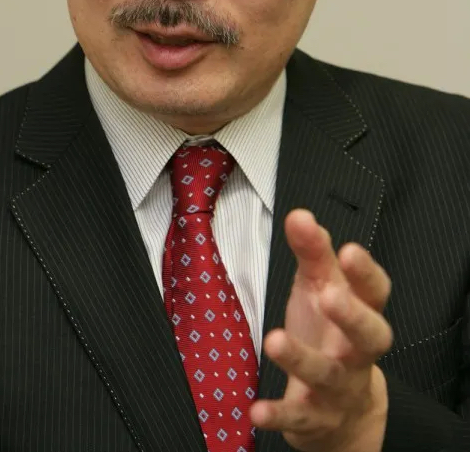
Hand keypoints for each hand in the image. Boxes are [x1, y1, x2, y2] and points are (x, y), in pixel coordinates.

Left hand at [251, 209, 392, 451]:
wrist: (341, 409)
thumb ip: (313, 253)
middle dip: (352, 316)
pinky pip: (298, 417)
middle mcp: (356, 352)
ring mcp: (339, 386)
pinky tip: (256, 409)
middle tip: (329, 295)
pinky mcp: (315, 417)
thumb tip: (300, 214)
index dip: (366, 272)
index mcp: (361, 313)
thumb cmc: (329, 333)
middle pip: (370, 336)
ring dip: (301, 358)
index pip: (376, 292)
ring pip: (328, 374)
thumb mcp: (321, 288)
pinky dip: (279, 414)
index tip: (348, 249)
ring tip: (273, 340)